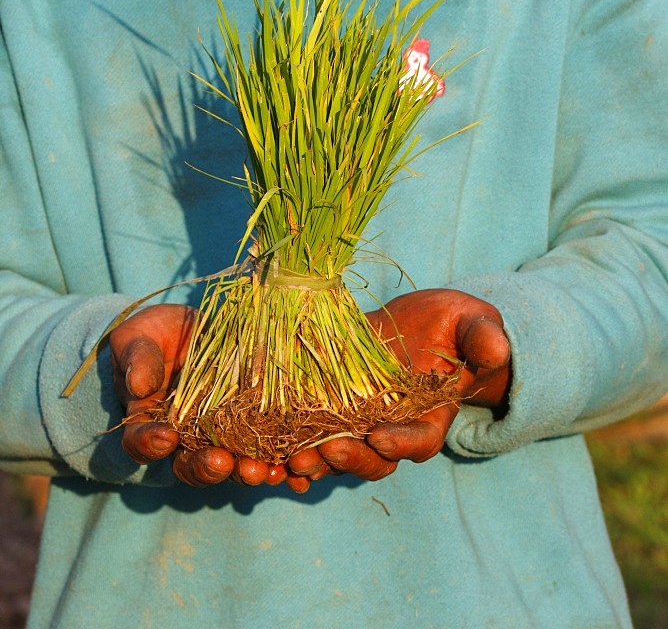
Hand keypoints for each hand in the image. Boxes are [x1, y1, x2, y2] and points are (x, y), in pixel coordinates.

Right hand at [109, 304, 310, 491]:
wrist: (193, 329)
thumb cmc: (154, 335)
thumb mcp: (138, 339)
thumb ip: (137, 359)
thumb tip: (138, 387)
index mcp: (148, 422)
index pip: (141, 442)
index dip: (150, 444)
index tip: (165, 437)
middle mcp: (183, 439)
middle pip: (190, 465)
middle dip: (207, 467)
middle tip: (223, 462)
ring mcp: (217, 435)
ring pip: (230, 465)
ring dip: (246, 472)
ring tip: (263, 470)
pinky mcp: (249, 426)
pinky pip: (263, 452)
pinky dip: (278, 464)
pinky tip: (293, 468)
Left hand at [287, 288, 510, 483]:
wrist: (421, 322)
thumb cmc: (456, 326)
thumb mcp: (474, 323)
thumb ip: (483, 338)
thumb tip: (496, 348)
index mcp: (430, 418)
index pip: (418, 440)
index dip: (401, 443)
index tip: (382, 438)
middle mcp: (392, 428)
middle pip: (371, 458)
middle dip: (349, 458)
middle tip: (324, 450)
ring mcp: (358, 419)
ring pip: (334, 452)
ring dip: (312, 458)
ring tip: (289, 456)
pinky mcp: (328, 402)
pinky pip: (306, 430)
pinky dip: (286, 442)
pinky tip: (265, 447)